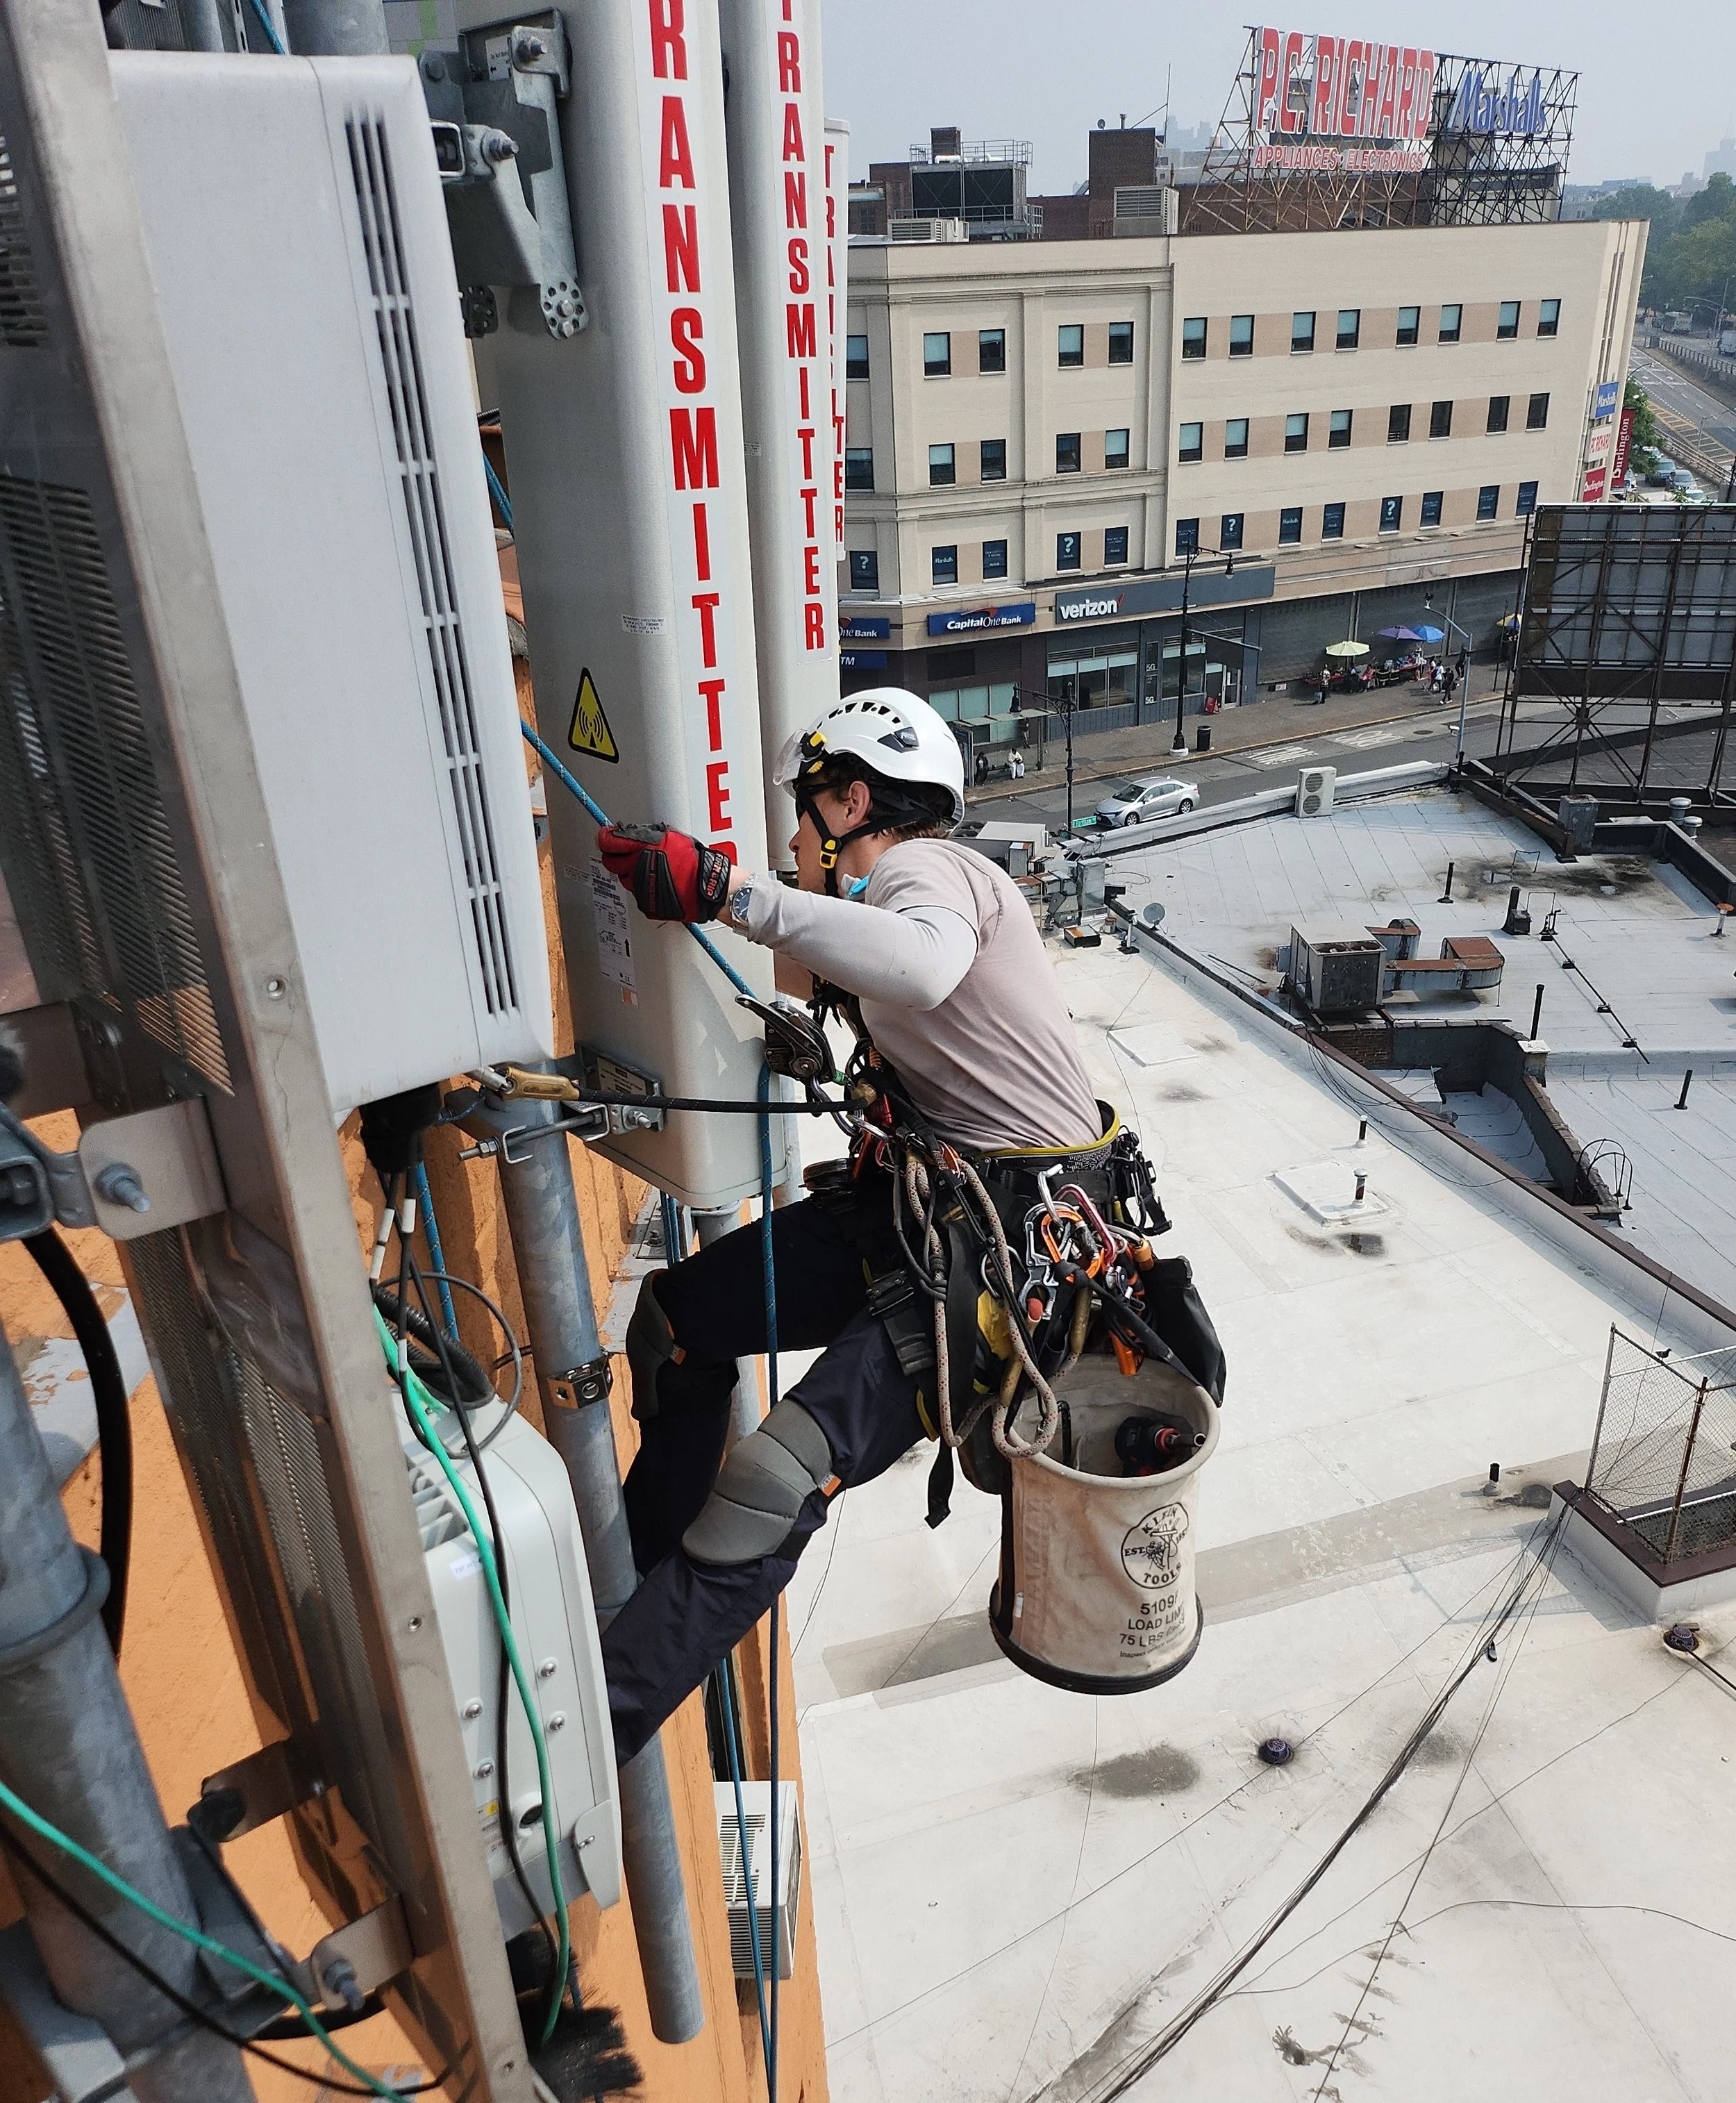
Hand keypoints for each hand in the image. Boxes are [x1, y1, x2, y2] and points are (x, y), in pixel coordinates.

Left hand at [596, 823, 732, 921]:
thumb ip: (645, 836)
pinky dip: (645, 888)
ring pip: (624, 879)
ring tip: (650, 870)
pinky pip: (638, 893)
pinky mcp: (645, 902)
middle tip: (626, 855)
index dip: (605, 839)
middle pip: (610, 862)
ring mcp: (639, 887)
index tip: (606, 837)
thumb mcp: (669, 837)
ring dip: (631, 873)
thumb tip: (629, 835)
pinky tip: (658, 883)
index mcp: (641, 847)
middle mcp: (636, 867)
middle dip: (616, 857)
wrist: (707, 887)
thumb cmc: (694, 861)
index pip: (607, 842)